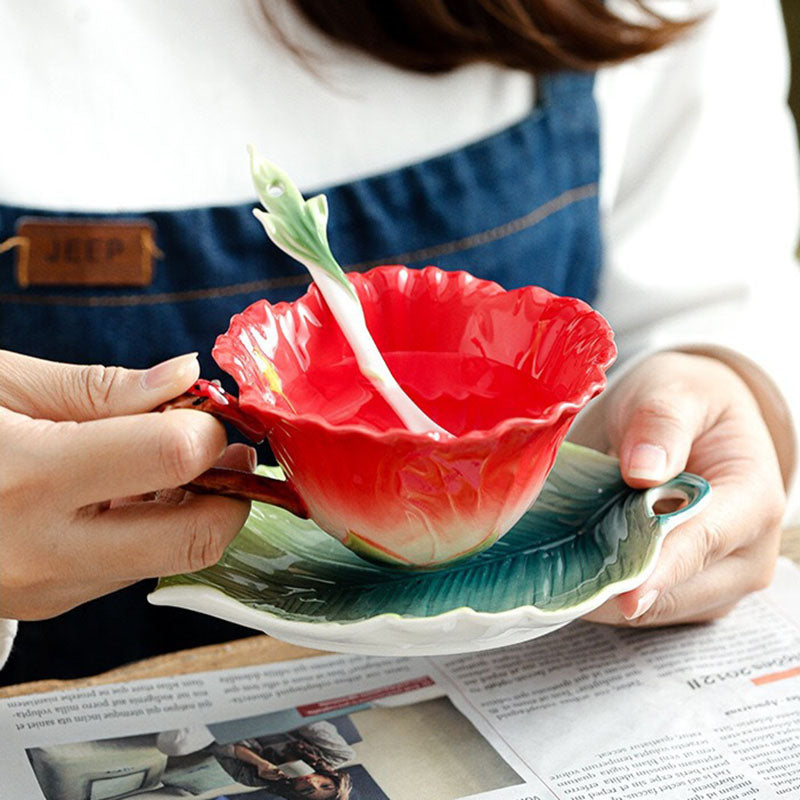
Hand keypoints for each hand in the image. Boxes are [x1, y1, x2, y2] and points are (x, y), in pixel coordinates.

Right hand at [0, 350, 251, 620]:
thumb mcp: (0, 385)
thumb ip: (100, 388)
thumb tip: (184, 377)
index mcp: (28, 476)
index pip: (173, 456)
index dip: (212, 428)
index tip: (211, 410)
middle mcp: (42, 548)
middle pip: (195, 539)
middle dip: (234, 493)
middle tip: (228, 450)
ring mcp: (47, 587)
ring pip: (170, 558)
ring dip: (196, 510)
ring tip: (173, 460)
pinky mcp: (49, 603)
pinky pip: (132, 567)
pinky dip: (153, 527)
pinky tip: (131, 490)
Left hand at [571, 351, 785, 624]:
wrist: (693, 417)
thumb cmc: (685, 402)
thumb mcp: (673, 392)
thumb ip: (660, 424)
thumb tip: (643, 470)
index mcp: (752, 497)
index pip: (705, 542)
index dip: (661, 570)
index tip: (623, 594)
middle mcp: (747, 551)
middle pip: (679, 589)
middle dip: (618, 585)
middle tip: (552, 572)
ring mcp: (720, 579)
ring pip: (656, 609)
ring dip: (604, 591)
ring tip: (554, 565)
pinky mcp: (690, 592)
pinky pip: (643, 608)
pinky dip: (605, 592)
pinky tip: (568, 569)